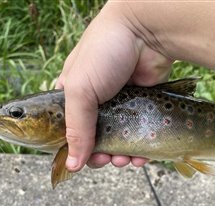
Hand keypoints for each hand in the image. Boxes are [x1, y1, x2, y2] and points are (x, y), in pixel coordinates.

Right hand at [56, 4, 171, 171]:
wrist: (146, 31)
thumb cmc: (104, 53)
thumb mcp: (80, 90)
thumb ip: (76, 128)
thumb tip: (72, 164)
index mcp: (72, 95)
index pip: (68, 129)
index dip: (74, 147)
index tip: (83, 159)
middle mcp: (95, 101)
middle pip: (95, 138)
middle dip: (100, 154)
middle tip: (108, 159)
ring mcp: (120, 104)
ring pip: (119, 139)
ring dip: (121, 154)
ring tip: (126, 160)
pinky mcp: (142, 106)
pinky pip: (140, 133)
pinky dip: (140, 147)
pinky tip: (141, 156)